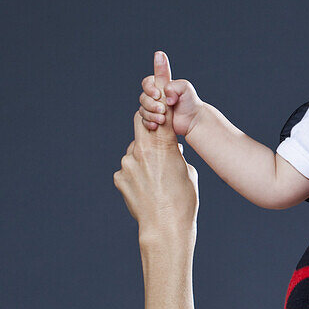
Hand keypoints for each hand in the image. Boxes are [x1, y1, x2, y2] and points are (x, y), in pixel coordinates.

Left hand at [114, 92, 199, 239]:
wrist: (165, 227)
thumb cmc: (184, 200)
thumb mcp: (189, 172)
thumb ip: (177, 156)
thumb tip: (172, 152)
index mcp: (164, 146)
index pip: (161, 112)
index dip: (161, 96)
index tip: (159, 81)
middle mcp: (141, 150)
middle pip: (140, 120)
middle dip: (148, 120)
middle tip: (155, 126)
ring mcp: (127, 164)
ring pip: (135, 149)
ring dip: (144, 156)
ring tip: (157, 178)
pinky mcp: (119, 178)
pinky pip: (128, 168)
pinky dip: (137, 173)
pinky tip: (148, 188)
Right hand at [138, 51, 202, 135]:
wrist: (193, 120)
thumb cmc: (190, 102)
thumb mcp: (185, 88)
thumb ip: (173, 85)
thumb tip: (163, 93)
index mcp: (161, 85)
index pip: (147, 83)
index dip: (149, 88)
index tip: (158, 95)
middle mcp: (155, 96)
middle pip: (143, 98)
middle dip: (151, 105)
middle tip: (163, 110)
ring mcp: (153, 108)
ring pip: (142, 110)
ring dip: (151, 115)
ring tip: (163, 119)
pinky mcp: (153, 119)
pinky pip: (144, 121)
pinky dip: (149, 122)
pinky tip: (157, 125)